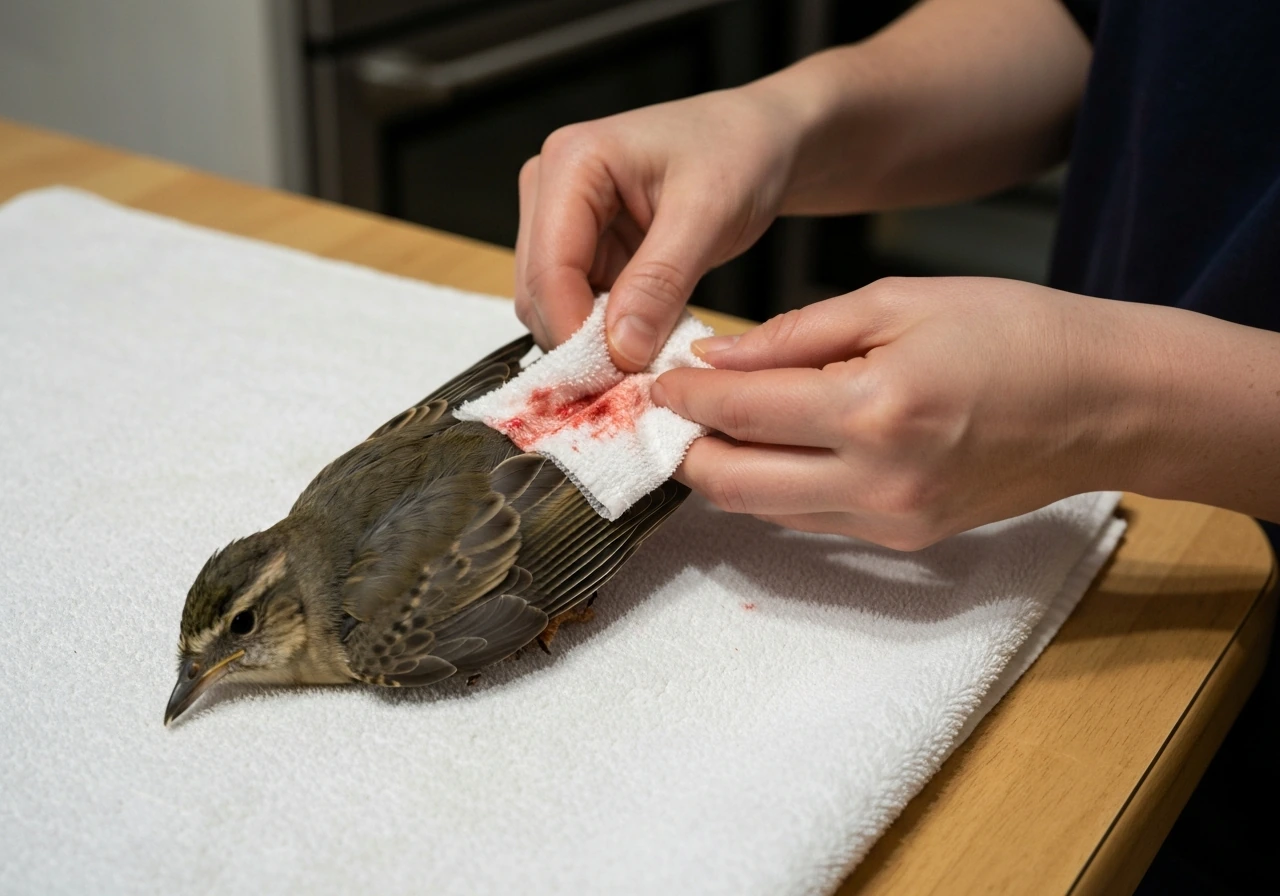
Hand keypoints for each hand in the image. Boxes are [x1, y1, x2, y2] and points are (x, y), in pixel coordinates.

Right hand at [514, 85, 803, 370]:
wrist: (758, 139)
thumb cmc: (739, 153)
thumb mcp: (709, 214)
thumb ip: (660, 281)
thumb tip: (620, 349)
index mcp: (572, 162)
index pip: (548, 268)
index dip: (576, 331)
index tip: (619, 376)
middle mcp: (550, 188)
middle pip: (538, 292)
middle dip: (581, 341)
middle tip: (637, 376)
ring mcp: (559, 220)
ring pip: (551, 307)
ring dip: (592, 341)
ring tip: (647, 355)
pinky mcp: (580, 248)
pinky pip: (577, 306)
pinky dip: (605, 332)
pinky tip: (644, 338)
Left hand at [652, 277, 1147, 549]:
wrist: (1104, 401)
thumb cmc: (1014, 333)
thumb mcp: (898, 302)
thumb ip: (794, 335)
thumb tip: (716, 358)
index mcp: (875, 409)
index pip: (739, 412)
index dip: (683, 396)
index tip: (657, 380)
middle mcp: (878, 482)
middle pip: (733, 485)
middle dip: (686, 448)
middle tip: (672, 411)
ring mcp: (892, 522)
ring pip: (765, 511)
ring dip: (728, 470)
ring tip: (719, 423)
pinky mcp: (904, 540)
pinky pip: (810, 521)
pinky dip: (777, 486)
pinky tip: (776, 446)